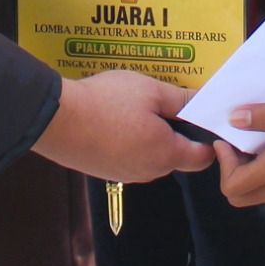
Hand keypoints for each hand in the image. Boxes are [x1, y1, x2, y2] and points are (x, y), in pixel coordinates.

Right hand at [33, 69, 212, 182]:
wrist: (57, 119)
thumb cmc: (107, 103)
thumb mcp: (151, 91)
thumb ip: (181, 99)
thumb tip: (201, 102)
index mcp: (166, 153)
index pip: (201, 159)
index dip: (207, 141)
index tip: (204, 123)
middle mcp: (148, 171)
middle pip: (175, 156)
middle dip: (175, 134)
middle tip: (165, 106)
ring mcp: (124, 174)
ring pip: (150, 157)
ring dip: (150, 137)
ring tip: (136, 109)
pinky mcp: (104, 171)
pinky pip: (128, 157)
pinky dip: (129, 142)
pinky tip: (115, 121)